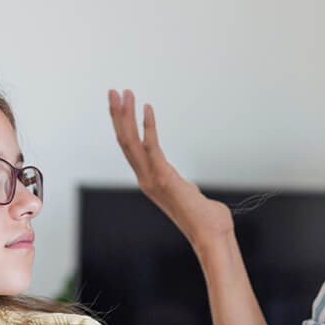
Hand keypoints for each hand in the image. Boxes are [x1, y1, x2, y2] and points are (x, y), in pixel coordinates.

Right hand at [108, 89, 233, 250]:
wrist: (210, 234)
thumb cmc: (205, 218)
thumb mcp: (187, 196)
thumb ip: (181, 188)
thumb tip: (188, 190)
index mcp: (149, 180)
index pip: (130, 148)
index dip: (124, 125)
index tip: (123, 103)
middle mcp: (146, 178)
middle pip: (124, 141)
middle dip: (118, 114)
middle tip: (114, 91)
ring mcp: (153, 179)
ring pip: (130, 142)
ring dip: (126, 115)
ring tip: (125, 93)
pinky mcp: (165, 178)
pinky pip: (152, 147)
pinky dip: (149, 126)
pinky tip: (147, 108)